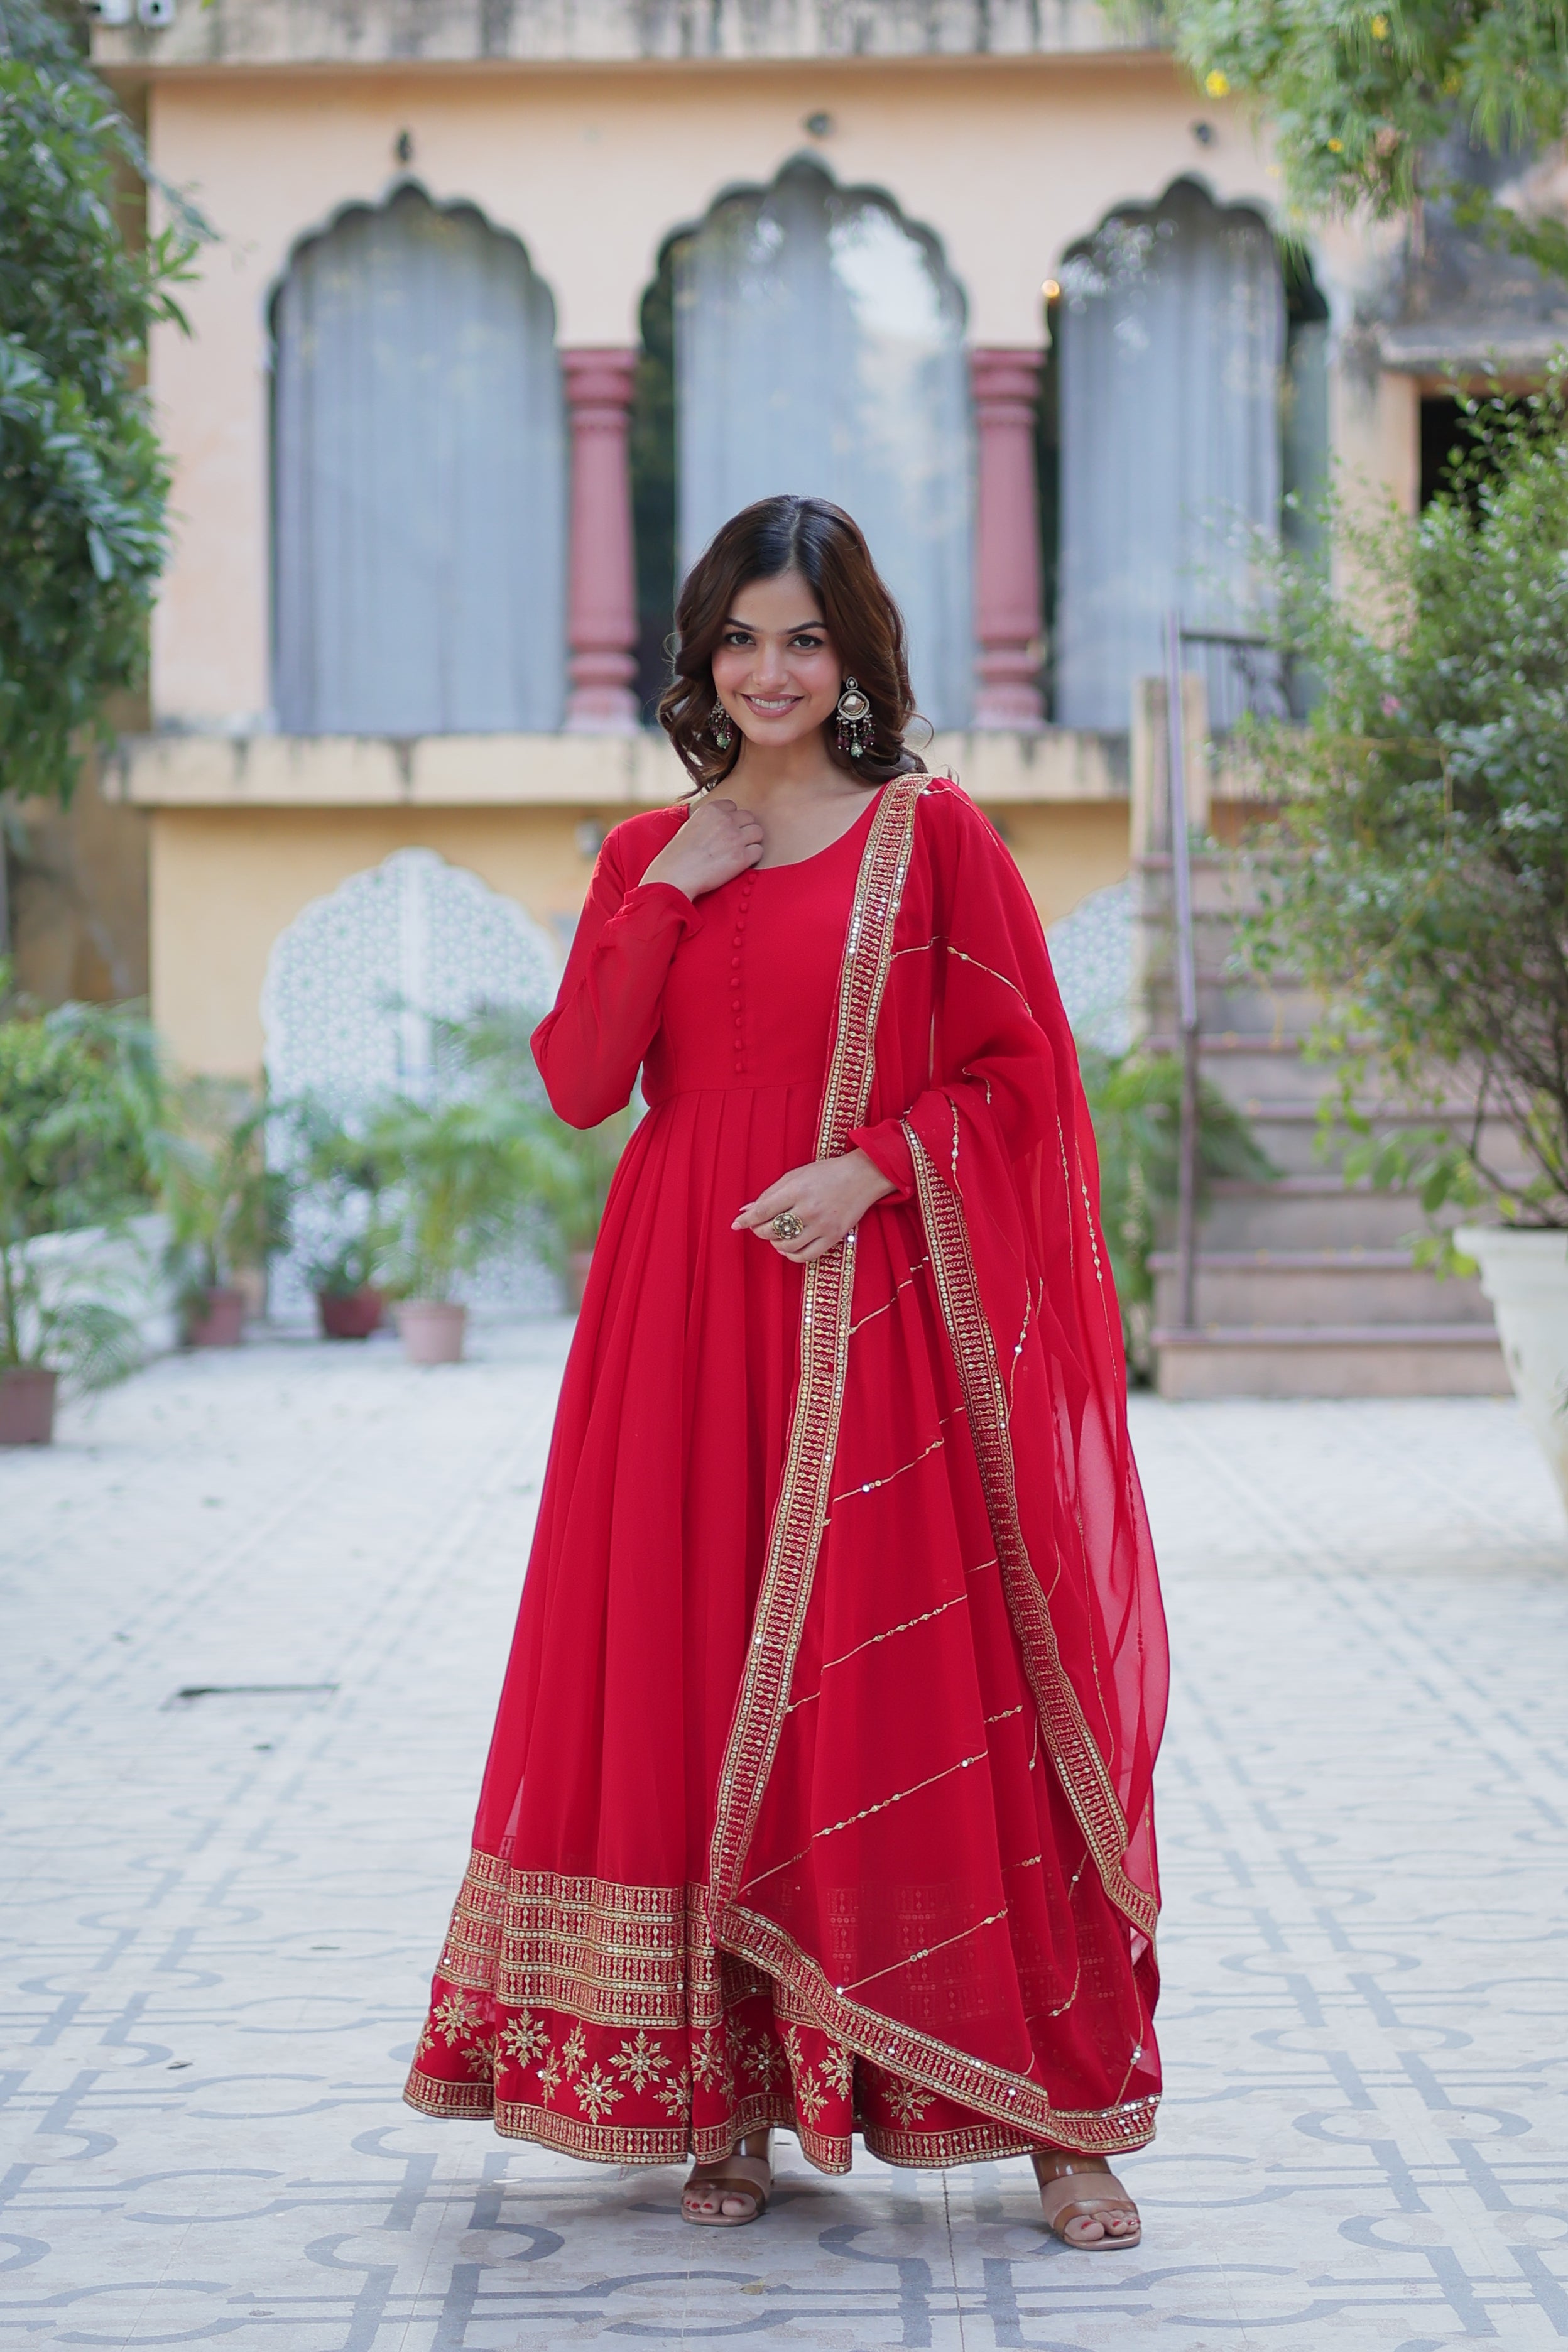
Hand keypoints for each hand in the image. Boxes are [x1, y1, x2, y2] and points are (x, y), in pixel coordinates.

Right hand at [642, 797, 763, 900]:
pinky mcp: (741, 857)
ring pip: (758, 833)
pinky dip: (752, 859)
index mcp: (710, 810)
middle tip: (733, 845)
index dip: (731, 820)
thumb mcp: (690, 827)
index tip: (724, 832)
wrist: (674, 877)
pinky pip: (758, 851)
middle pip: (749, 818)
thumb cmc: (677, 857)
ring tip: (737, 854)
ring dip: (751, 843)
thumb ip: (708, 821)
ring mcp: (735, 837)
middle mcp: (725, 820)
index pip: (733, 806)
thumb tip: (722, 822)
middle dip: (744, 830)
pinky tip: (738, 864)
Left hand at [732, 1149, 894, 1262]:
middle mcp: (808, 1209)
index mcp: (797, 1189)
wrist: (862, 1176)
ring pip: (786, 1246)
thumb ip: (770, 1193)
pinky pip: (806, 1256)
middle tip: (759, 1226)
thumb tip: (746, 1210)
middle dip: (759, 1230)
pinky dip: (791, 1255)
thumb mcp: (796, 1175)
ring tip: (775, 1236)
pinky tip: (787, 1247)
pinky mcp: (833, 1237)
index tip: (736, 1224)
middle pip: (771, 1230)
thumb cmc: (826, 1173)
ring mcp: (822, 1225)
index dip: (746, 1220)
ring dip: (774, 1243)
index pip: (763, 1210)